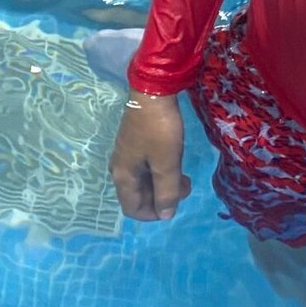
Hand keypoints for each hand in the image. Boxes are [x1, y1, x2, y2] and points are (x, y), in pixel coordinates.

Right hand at [110, 92, 191, 220]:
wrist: (153, 90)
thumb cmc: (159, 129)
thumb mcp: (167, 163)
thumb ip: (167, 192)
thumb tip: (166, 216)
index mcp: (123, 176)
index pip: (133, 209)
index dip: (153, 214)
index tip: (175, 204)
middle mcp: (120, 168)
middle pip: (138, 196)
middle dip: (161, 198)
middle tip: (185, 186)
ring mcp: (127, 154)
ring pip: (144, 181)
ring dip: (163, 184)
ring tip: (184, 177)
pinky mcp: (135, 142)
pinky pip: (146, 167)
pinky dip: (160, 171)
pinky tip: (175, 163)